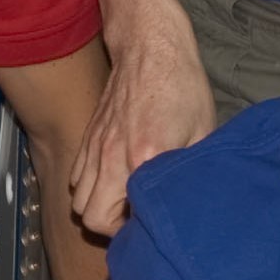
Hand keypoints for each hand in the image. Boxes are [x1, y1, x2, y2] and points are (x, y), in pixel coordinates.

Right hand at [70, 26, 212, 235]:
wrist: (150, 47)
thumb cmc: (182, 87)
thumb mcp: (203, 131)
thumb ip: (191, 172)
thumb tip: (193, 203)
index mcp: (141, 159)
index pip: (117, 219)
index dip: (135, 232)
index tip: (154, 225)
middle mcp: (110, 157)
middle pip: (87, 216)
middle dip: (111, 226)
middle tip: (139, 218)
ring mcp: (94, 147)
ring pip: (77, 197)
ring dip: (99, 206)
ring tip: (127, 201)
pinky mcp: (89, 137)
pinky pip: (76, 175)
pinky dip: (90, 186)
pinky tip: (116, 178)